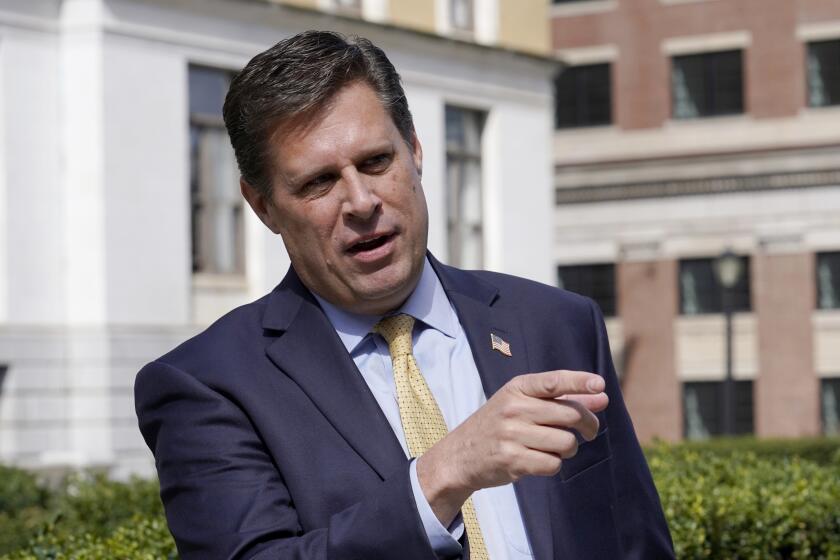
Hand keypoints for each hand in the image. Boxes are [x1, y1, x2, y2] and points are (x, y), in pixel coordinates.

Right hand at [416, 370, 608, 525]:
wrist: (460, 454)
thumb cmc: (499, 425)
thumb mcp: (523, 403)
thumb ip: (562, 399)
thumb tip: (602, 396)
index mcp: (517, 388)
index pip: (553, 381)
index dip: (579, 382)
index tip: (600, 384)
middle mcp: (513, 408)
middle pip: (570, 415)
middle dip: (587, 425)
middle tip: (589, 432)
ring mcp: (511, 434)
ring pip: (566, 442)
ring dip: (570, 449)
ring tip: (558, 448)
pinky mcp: (512, 460)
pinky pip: (553, 464)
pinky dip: (554, 464)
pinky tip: (542, 460)